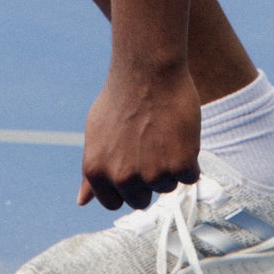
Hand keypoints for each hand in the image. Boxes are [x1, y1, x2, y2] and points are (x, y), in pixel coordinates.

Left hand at [79, 60, 202, 210]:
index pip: (115, 202)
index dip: (127, 186)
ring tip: (164, 134)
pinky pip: (191, 176)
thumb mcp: (95, 134)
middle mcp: (122, 178)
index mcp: (97, 171)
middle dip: (148, 179)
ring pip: (167, 186)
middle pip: (142, 200)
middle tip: (152, 148)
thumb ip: (92, 173)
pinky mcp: (180, 165)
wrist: (148, 71)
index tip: (135, 168)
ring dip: (170, 167)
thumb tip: (82, 202)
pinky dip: (190, 160)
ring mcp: (152, 174)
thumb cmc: (121, 97)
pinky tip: (181, 134)